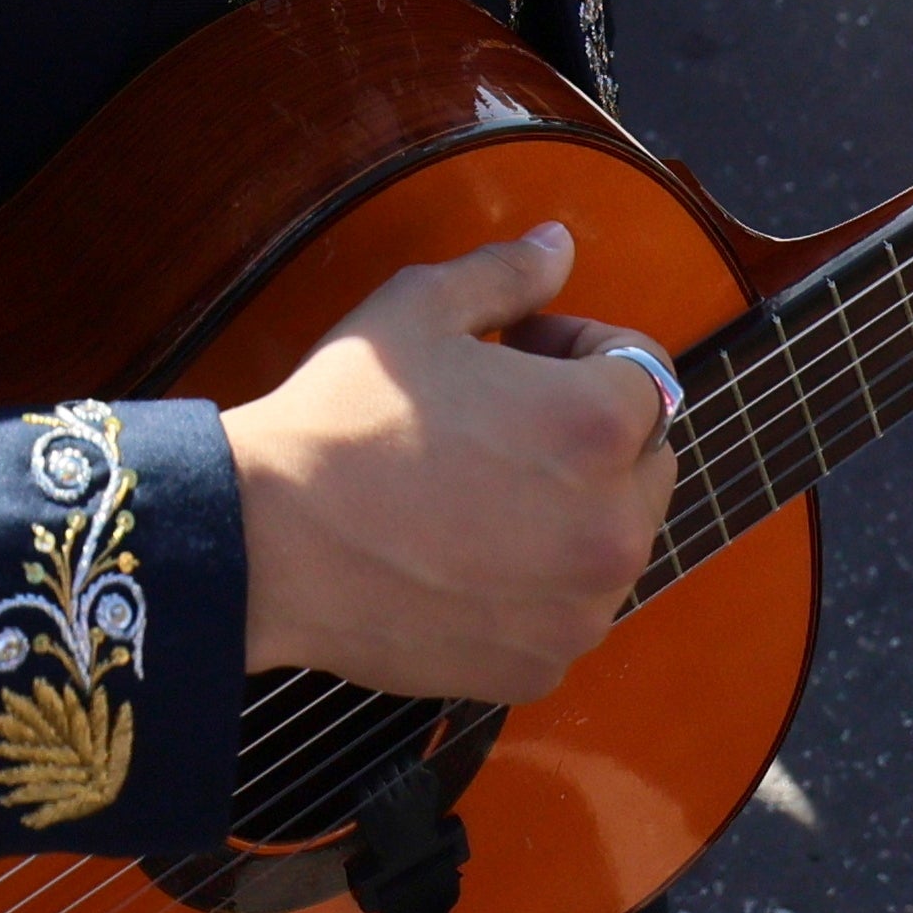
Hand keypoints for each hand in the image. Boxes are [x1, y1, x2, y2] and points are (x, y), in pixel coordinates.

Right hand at [223, 225, 674, 699]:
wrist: (267, 544)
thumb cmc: (341, 419)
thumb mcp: (419, 309)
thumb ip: (508, 274)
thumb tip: (562, 247)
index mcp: (597, 427)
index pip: (645, 371)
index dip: (579, 348)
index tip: (519, 354)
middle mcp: (613, 527)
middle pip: (646, 460)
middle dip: (592, 432)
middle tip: (498, 420)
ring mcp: (582, 610)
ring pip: (612, 539)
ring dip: (571, 508)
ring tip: (477, 490)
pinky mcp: (541, 666)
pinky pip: (568, 608)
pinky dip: (536, 583)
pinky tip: (461, 556)